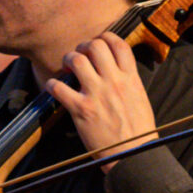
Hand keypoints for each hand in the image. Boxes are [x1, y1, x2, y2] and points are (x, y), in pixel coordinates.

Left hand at [47, 34, 156, 161]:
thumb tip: (116, 68)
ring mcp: (96, 94)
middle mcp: (114, 82)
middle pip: (95, 45)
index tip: (98, 43)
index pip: (118, 44)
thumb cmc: (138, 130)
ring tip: (67, 68)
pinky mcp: (81, 110)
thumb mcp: (140, 98)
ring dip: (68, 59)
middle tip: (79, 55)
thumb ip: (128, 80)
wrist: (134, 155)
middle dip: (83, 46)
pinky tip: (54, 87)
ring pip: (77, 60)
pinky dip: (52, 84)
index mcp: (130, 78)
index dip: (105, 37)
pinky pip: (59, 87)